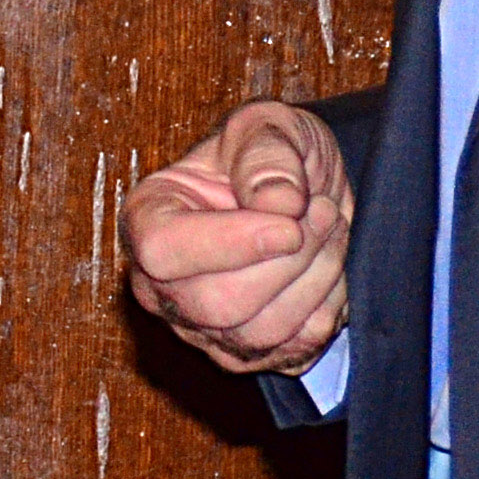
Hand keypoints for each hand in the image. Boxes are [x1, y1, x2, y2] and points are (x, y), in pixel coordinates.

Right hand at [122, 100, 352, 373]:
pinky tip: (326, 267)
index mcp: (147, 218)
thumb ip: (267, 152)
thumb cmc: (267, 156)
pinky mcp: (244, 354)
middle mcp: (159, 284)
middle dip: (287, 262)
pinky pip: (290, 351)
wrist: (295, 192)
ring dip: (314, 281)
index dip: (230, 244)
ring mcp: (200, 328)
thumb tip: (279, 203)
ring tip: (331, 229)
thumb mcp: (266, 125)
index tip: (289, 223)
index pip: (162, 252)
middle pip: (215, 304)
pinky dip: (324, 309)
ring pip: (257, 333)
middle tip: (324, 211)